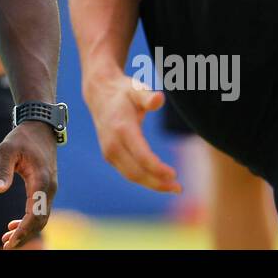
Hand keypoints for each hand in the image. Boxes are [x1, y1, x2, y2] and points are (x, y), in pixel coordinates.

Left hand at [0, 120, 57, 248]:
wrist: (40, 126)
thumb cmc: (22, 137)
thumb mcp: (7, 149)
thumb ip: (3, 170)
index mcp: (41, 180)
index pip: (35, 214)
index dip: (24, 230)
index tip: (10, 241)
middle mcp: (49, 187)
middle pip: (40, 220)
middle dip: (25, 235)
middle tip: (6, 245)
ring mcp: (49, 188)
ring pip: (41, 216)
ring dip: (26, 230)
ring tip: (6, 239)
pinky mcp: (46, 187)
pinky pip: (40, 209)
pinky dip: (29, 220)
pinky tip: (14, 225)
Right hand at [83, 72, 180, 192]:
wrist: (99, 96)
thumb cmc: (124, 93)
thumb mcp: (136, 89)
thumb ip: (147, 97)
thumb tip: (159, 99)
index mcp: (122, 129)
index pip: (142, 157)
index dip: (158, 169)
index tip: (175, 174)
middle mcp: (113, 144)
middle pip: (137, 172)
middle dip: (158, 183)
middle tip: (178, 188)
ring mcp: (109, 152)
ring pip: (132, 176)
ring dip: (152, 184)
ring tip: (172, 187)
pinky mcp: (109, 156)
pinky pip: (127, 173)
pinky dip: (144, 179)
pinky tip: (159, 180)